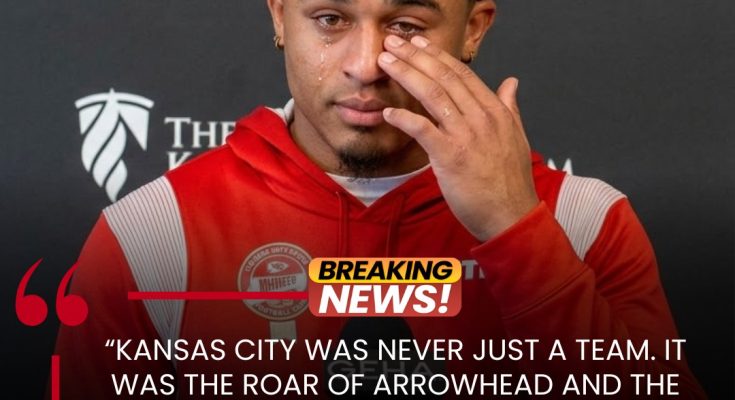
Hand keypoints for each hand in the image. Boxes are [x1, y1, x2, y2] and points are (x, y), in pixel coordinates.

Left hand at [378, 35, 538, 240]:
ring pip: (432, 95)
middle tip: (392, 43)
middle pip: (443, 77)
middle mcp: (481, 118)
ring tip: (385, 62)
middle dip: (414, 57)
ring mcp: (466, 136)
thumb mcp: (516, 137)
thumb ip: (510, 107)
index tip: (417, 44)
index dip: (436, 55)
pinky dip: (404, 118)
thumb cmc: (510, 183)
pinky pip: (423, 130)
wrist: (512, 216)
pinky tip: (388, 112)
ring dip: (405, 75)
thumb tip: (511, 82)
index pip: (462, 73)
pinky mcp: (451, 157)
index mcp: (495, 111)